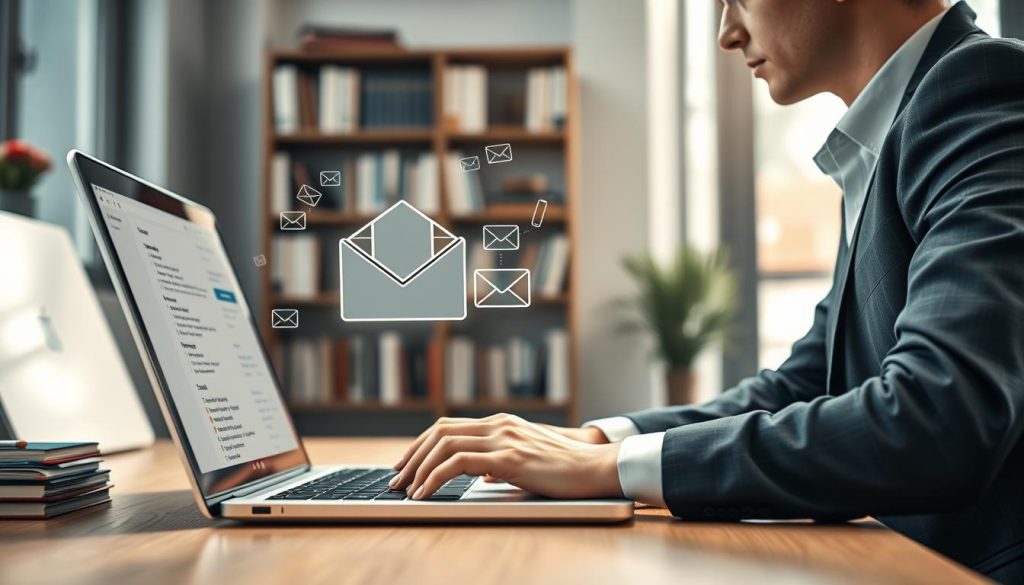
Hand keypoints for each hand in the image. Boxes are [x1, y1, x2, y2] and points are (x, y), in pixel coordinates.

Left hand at [390, 413, 622, 499]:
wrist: (596, 467)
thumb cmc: (566, 469)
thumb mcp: (528, 460)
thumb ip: (502, 462)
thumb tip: (483, 475)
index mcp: (501, 423)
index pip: (449, 426)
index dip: (421, 444)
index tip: (405, 464)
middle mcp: (498, 424)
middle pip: (439, 431)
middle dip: (412, 455)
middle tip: (396, 479)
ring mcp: (503, 438)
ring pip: (444, 445)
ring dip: (419, 468)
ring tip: (407, 490)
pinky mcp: (508, 458)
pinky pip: (458, 464)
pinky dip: (435, 478)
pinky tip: (426, 493)